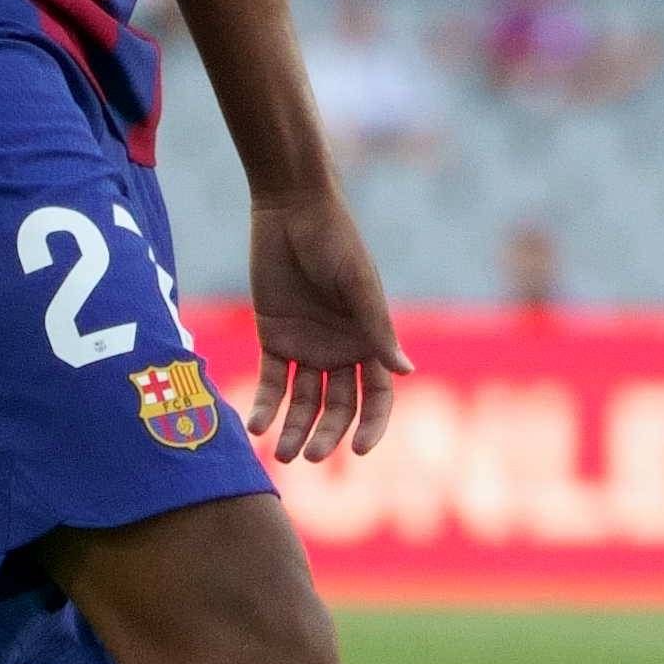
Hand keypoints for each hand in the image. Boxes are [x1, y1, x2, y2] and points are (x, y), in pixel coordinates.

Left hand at [240, 188, 406, 462]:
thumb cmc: (334, 239)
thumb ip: (376, 328)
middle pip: (338, 406)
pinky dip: (265, 405)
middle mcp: (341, 349)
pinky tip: (256, 425)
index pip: (378, 396)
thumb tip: (407, 371)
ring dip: (295, 429)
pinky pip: (272, 380)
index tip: (358, 451)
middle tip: (309, 456)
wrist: (290, 208)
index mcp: (369, 339)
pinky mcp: (274, 337)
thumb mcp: (357, 283)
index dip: (372, 426)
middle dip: (327, 434)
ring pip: (304, 402)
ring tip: (282, 454)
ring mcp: (307, 346)